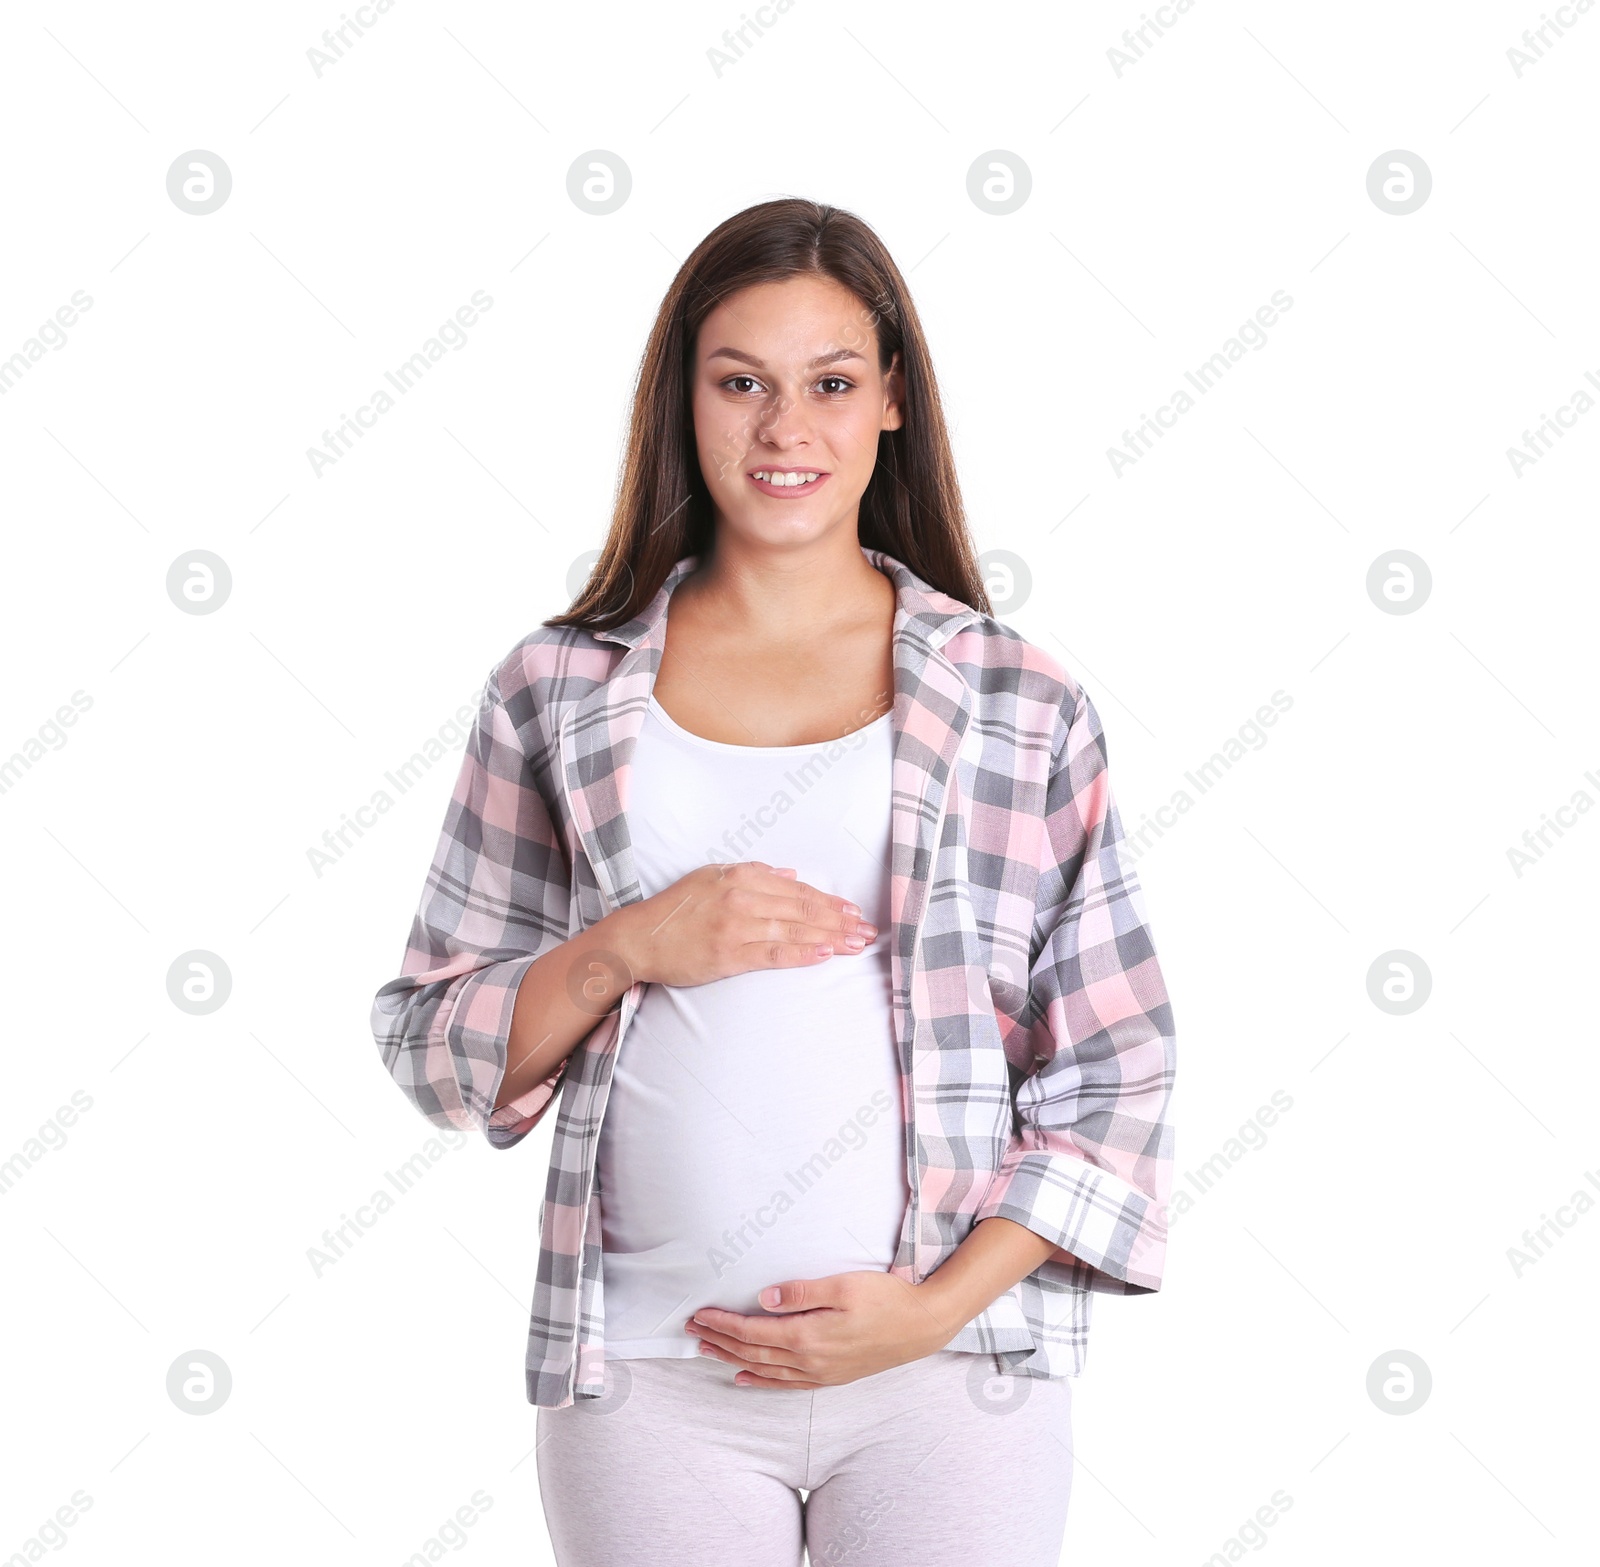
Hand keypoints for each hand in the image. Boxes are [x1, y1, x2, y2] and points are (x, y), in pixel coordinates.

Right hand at [613, 860, 877, 987]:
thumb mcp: (712, 877)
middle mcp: (741, 897)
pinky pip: (774, 952)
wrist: (639, 938)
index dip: (830, 901)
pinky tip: (825, 953)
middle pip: (803, 908)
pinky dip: (803, 951)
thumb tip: (789, 874)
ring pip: (795, 929)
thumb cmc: (676, 909)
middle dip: (841, 920)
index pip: (797, 889)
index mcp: (740, 876)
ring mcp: (736, 926)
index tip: (855, 912)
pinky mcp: (728, 954)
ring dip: (832, 937)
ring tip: (858, 944)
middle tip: (869, 931)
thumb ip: (753, 874)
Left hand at [682, 1270, 956, 1388]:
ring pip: (765, 1369)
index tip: (700, 1313)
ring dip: (733, 1359)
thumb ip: (802, 1292)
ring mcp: (820, 1372)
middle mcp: (809, 1360)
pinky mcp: (830, 1376)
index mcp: (808, 1336)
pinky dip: (761, 1381)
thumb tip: (764, 1299)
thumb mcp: (843, 1286)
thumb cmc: (885, 1299)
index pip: (753, 1331)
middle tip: (692, 1329)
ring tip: (707, 1350)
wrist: (922, 1326)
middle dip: (720, 1340)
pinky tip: (746, 1378)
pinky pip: (787, 1384)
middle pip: (753, 1352)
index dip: (723, 1323)